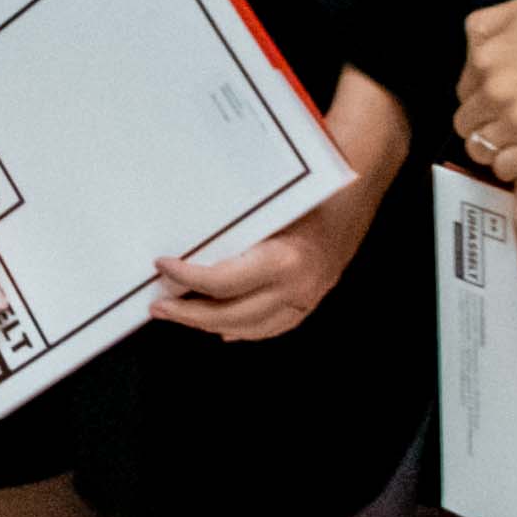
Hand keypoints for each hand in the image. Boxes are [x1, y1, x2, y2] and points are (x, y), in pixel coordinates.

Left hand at [153, 66, 412, 344]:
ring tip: (180, 315)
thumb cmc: (312, 187)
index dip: (186, 279)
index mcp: (285, 259)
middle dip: (188, 314)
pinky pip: (273, 327)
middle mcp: (297, 286)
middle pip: (231, 315)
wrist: (358, 188)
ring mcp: (307, 298)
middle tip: (158, 306)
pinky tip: (221, 327)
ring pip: (250, 328)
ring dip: (210, 324)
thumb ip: (234, 224)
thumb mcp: (270, 201)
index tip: (162, 267)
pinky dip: (244, 329)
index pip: (222, 283)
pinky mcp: (311, 301)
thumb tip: (186, 236)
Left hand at [456, 0, 516, 182]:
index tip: (500, 99)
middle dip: (484, 122)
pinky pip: (503, 168)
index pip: (463, 91)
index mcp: (486, 56)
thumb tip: (474, 51)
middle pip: (466, 122)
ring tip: (516, 141)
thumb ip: (488, 28)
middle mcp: (495, 89)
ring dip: (493, 146)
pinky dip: (510, 165)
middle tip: (509, 121)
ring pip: (478, 148)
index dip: (481, 96)